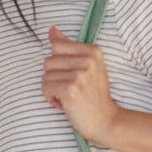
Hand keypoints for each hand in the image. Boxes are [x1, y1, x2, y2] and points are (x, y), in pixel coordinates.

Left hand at [41, 26, 120, 144]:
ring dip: (52, 90)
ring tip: (69, 97)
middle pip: (48, 61)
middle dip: (54, 78)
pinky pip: (45, 88)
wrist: (105, 121)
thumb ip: (68, 47)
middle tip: (71, 89)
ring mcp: (80, 75)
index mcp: (93, 51)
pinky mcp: (71, 89)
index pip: (57, 46)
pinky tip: (64, 103)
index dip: (59, 64)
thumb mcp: (87, 67)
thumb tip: (51, 30)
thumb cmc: (93, 96)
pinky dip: (51, 98)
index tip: (73, 76)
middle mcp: (88, 60)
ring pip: (45, 76)